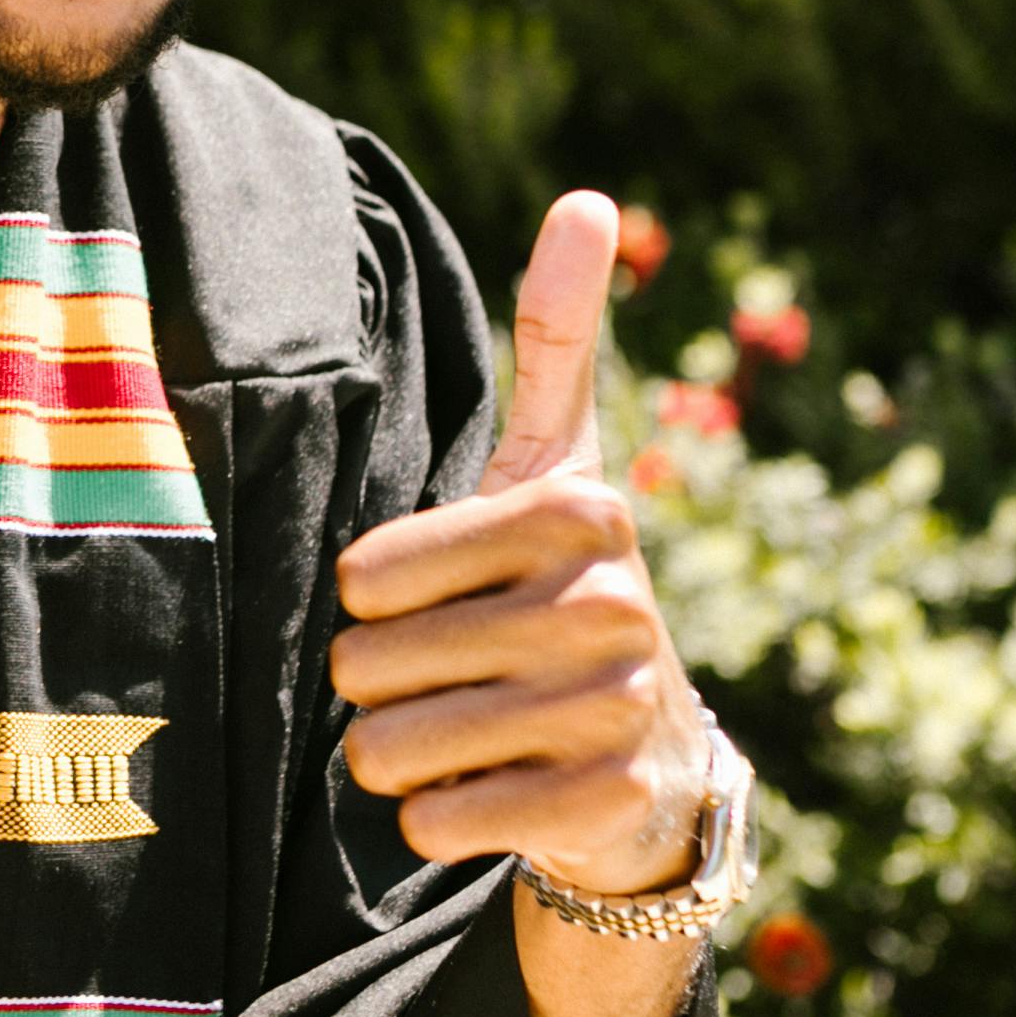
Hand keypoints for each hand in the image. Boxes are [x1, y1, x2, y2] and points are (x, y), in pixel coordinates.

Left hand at [331, 189, 720, 898]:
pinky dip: (438, 818)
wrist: (649, 764)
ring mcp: (615, 710)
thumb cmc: (562, 593)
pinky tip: (498, 794)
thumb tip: (590, 197)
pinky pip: (436, 819)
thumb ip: (556, 337)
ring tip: (474, 733)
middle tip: (457, 679)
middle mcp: (611, 605)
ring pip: (389, 748)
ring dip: (402, 754)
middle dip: (384, 686)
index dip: (376, 599)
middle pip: (368, 665)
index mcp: (584, 509)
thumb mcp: (559, 466)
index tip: (446, 599)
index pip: (366, 573)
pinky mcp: (604, 804)